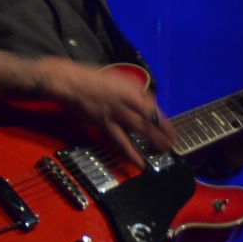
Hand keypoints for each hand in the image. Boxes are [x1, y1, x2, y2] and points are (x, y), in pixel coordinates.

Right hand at [40, 60, 174, 167]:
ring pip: (141, 128)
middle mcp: (128, 99)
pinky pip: (121, 140)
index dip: (163, 120)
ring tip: (164, 150)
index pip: (153, 106)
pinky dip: (131, 152)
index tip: (170, 130)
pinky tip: (139, 162)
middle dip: (163, 131)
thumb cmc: (92, 79)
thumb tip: (144, 104)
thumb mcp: (118, 80)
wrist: (70, 81)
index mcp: (132, 88)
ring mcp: (117, 112)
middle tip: (172, 142)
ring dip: (154, 139)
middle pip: (151, 117)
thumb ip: (132, 92)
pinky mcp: (105, 123)